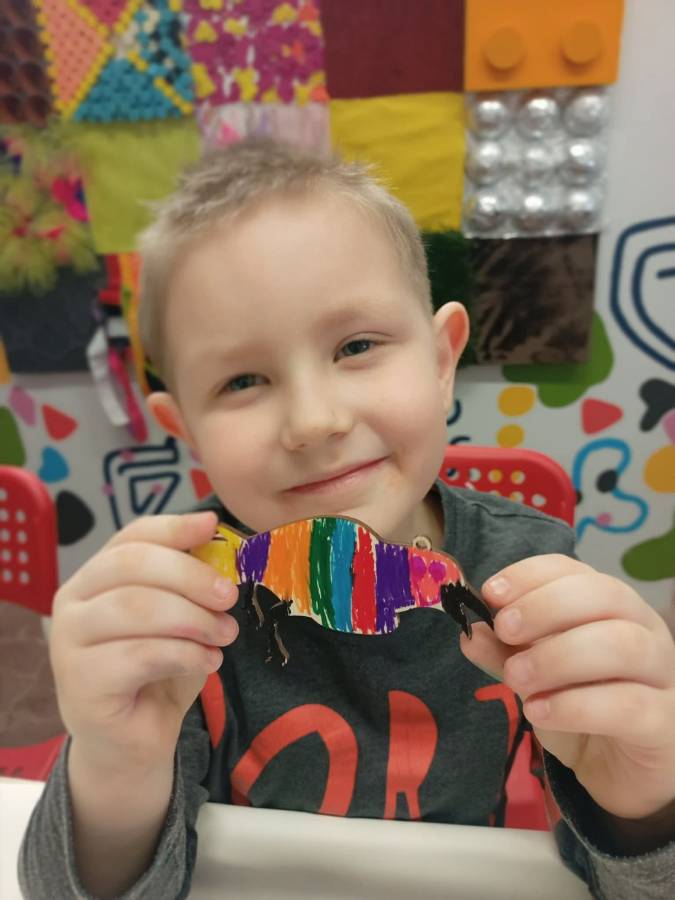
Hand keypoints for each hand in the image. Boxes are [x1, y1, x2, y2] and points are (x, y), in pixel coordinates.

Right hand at [50, 512, 238, 770]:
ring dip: (193, 619)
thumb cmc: (158, 670)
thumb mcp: (182, 616)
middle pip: (132, 565)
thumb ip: (191, 583)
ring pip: (137, 607)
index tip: (213, 527)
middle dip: (190, 575)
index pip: (131, 537)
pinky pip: (140, 654)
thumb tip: (219, 542)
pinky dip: (186, 654)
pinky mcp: (80, 682)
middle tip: (229, 596)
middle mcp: (72, 601)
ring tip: (225, 635)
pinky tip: (208, 662)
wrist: (133, 741)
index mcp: (95, 576)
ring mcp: (68, 641)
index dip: (173, 528)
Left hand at [459, 554, 674, 820]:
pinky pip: (628, 704)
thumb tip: (469, 632)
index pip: (575, 571)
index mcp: (610, 606)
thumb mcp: (533, 675)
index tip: (491, 594)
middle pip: (604, 596)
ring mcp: (662, 674)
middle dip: (545, 608)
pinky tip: (540, 712)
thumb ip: (504, 652)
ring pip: (621, 644)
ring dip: (558, 656)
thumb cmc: (579, 706)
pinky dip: (576, 705)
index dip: (531, 576)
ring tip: (516, 679)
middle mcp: (643, 628)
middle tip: (505, 632)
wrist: (619, 771)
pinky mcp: (664, 722)